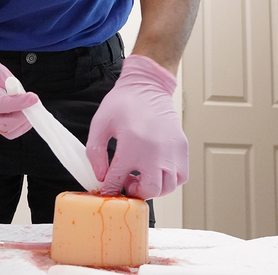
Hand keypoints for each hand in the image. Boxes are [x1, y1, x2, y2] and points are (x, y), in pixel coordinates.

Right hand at [0, 44, 38, 138]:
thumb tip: (12, 83)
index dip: (18, 103)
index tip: (33, 97)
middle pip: (2, 125)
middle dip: (22, 118)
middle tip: (33, 104)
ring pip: (7, 131)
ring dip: (23, 123)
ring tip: (31, 106)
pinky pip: (9, 129)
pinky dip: (21, 124)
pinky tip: (26, 109)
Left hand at [86, 54, 188, 198]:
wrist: (148, 86)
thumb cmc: (123, 102)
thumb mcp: (100, 124)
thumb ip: (95, 153)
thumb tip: (101, 177)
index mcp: (131, 144)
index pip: (118, 179)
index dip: (109, 189)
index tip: (107, 190)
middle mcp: (155, 150)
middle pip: (149, 189)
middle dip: (135, 192)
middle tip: (127, 183)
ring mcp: (172, 150)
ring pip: (168, 187)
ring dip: (153, 187)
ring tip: (143, 176)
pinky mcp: (182, 148)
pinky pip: (181, 176)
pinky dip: (170, 180)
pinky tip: (157, 170)